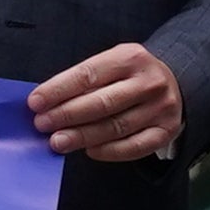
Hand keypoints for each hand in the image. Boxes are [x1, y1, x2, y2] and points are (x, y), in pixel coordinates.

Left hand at [27, 42, 186, 161]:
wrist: (173, 82)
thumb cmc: (129, 75)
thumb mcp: (111, 64)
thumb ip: (84, 81)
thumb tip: (47, 105)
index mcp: (131, 58)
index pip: (89, 74)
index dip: (59, 90)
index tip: (35, 103)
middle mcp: (150, 82)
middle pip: (102, 102)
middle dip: (67, 115)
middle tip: (43, 125)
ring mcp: (161, 107)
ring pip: (116, 126)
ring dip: (83, 136)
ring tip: (58, 142)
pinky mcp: (166, 130)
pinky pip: (134, 146)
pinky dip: (109, 151)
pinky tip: (90, 151)